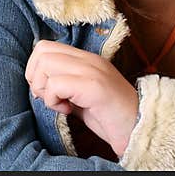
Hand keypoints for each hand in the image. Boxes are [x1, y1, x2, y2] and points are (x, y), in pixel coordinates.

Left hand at [25, 40, 139, 156]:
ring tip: (61, 104)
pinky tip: (68, 111)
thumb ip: (63, 86)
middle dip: (36, 78)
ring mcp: (92, 70)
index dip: (36, 69)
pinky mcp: (93, 85)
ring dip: (45, 89)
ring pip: (45, 63)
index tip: (48, 91)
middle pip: (41, 51)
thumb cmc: (109, 117)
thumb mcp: (81, 97)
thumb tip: (37, 84)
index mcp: (85, 59)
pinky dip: (54, 101)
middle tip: (50, 97)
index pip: (45, 46)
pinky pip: (56, 84)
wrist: (138, 129)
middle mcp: (88, 59)